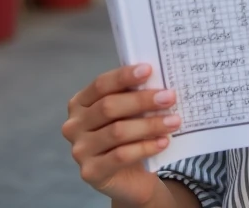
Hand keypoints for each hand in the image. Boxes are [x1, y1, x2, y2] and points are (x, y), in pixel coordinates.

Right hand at [62, 64, 180, 207]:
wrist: (129, 179)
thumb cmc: (129, 137)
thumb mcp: (129, 114)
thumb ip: (134, 97)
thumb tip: (158, 80)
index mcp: (80, 103)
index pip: (101, 84)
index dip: (124, 76)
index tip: (149, 70)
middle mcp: (74, 125)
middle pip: (109, 107)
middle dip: (142, 100)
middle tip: (169, 97)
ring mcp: (79, 150)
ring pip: (117, 131)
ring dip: (150, 124)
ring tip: (174, 121)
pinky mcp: (90, 172)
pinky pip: (121, 155)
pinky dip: (145, 147)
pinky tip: (163, 142)